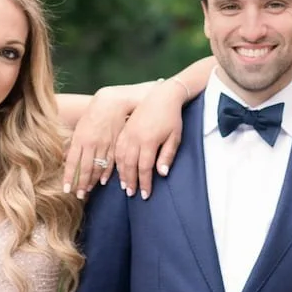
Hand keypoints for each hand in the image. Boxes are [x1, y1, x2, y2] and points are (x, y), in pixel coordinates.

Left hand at [62, 87, 134, 196]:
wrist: (112, 103)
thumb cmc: (93, 115)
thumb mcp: (80, 128)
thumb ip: (74, 144)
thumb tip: (66, 159)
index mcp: (80, 139)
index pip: (72, 163)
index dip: (69, 178)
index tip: (66, 190)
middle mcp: (91, 144)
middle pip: (85, 169)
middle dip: (81, 184)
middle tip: (79, 196)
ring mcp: (104, 145)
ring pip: (98, 168)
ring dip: (93, 181)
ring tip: (88, 191)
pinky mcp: (115, 145)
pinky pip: (110, 163)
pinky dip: (106, 173)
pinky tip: (103, 181)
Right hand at [115, 81, 187, 197]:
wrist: (162, 96)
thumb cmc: (172, 118)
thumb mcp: (175, 137)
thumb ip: (167, 155)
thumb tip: (162, 174)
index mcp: (148, 141)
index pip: (144, 168)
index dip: (145, 183)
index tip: (146, 195)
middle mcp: (135, 138)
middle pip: (130, 165)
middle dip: (130, 181)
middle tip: (131, 194)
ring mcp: (128, 133)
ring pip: (120, 158)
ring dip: (122, 173)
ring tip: (124, 185)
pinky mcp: (125, 129)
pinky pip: (117, 149)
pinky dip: (117, 161)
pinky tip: (119, 168)